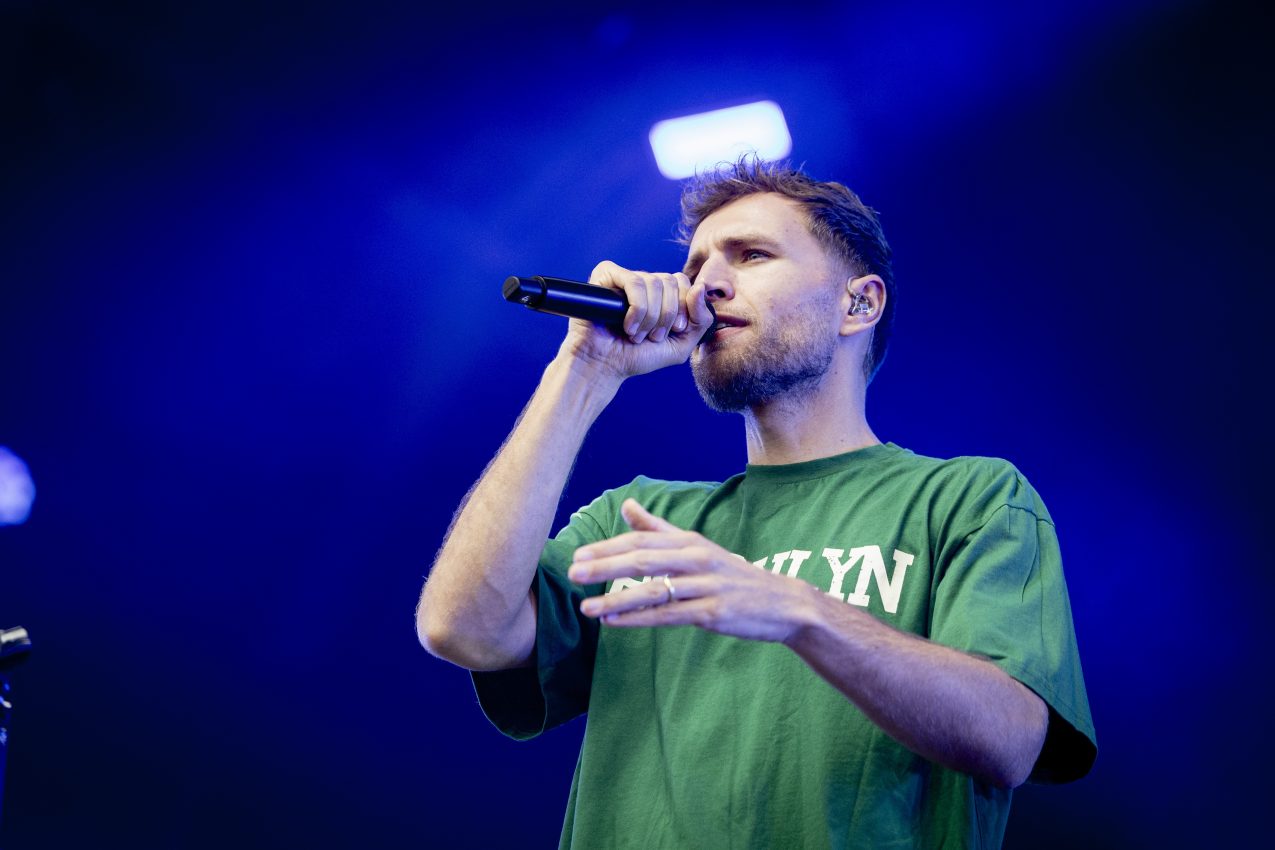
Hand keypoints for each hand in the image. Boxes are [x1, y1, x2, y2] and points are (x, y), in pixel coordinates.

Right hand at [559, 261, 714, 380]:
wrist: (603, 366)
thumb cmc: (637, 357)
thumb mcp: (680, 345)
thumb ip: (700, 319)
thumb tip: (700, 287)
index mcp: (660, 294)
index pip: (682, 281)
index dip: (684, 306)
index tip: (675, 331)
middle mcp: (643, 282)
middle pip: (670, 280)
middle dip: (667, 315)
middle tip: (653, 337)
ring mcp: (624, 277)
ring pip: (653, 282)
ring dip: (650, 317)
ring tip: (637, 336)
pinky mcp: (605, 275)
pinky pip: (634, 281)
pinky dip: (637, 309)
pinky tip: (627, 326)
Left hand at [567, 499, 816, 643]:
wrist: (782, 603)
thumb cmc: (731, 574)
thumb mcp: (696, 546)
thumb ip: (658, 528)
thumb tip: (626, 505)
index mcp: (689, 541)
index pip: (642, 539)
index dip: (609, 547)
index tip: (578, 555)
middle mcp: (696, 558)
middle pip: (643, 559)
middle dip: (605, 566)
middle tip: (572, 573)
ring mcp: (706, 585)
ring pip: (654, 589)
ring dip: (617, 598)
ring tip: (587, 607)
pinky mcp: (713, 612)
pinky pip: (669, 615)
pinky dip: (639, 618)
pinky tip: (615, 622)